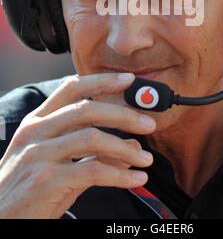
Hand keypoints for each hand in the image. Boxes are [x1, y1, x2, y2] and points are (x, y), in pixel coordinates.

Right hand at [0, 73, 155, 218]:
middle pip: (87, 109)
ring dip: (126, 147)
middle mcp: (36, 132)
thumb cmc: (26, 190)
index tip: (128, 80)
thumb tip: (130, 147)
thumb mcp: (56, 165)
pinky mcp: (46, 180)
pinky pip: (92, 171)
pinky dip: (120, 175)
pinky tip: (136, 179)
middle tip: (149, 124)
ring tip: (146, 158)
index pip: (71, 88)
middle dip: (124, 114)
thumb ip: (91, 154)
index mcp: (36, 122)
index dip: (102, 81)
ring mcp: (39, 155)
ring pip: (93, 138)